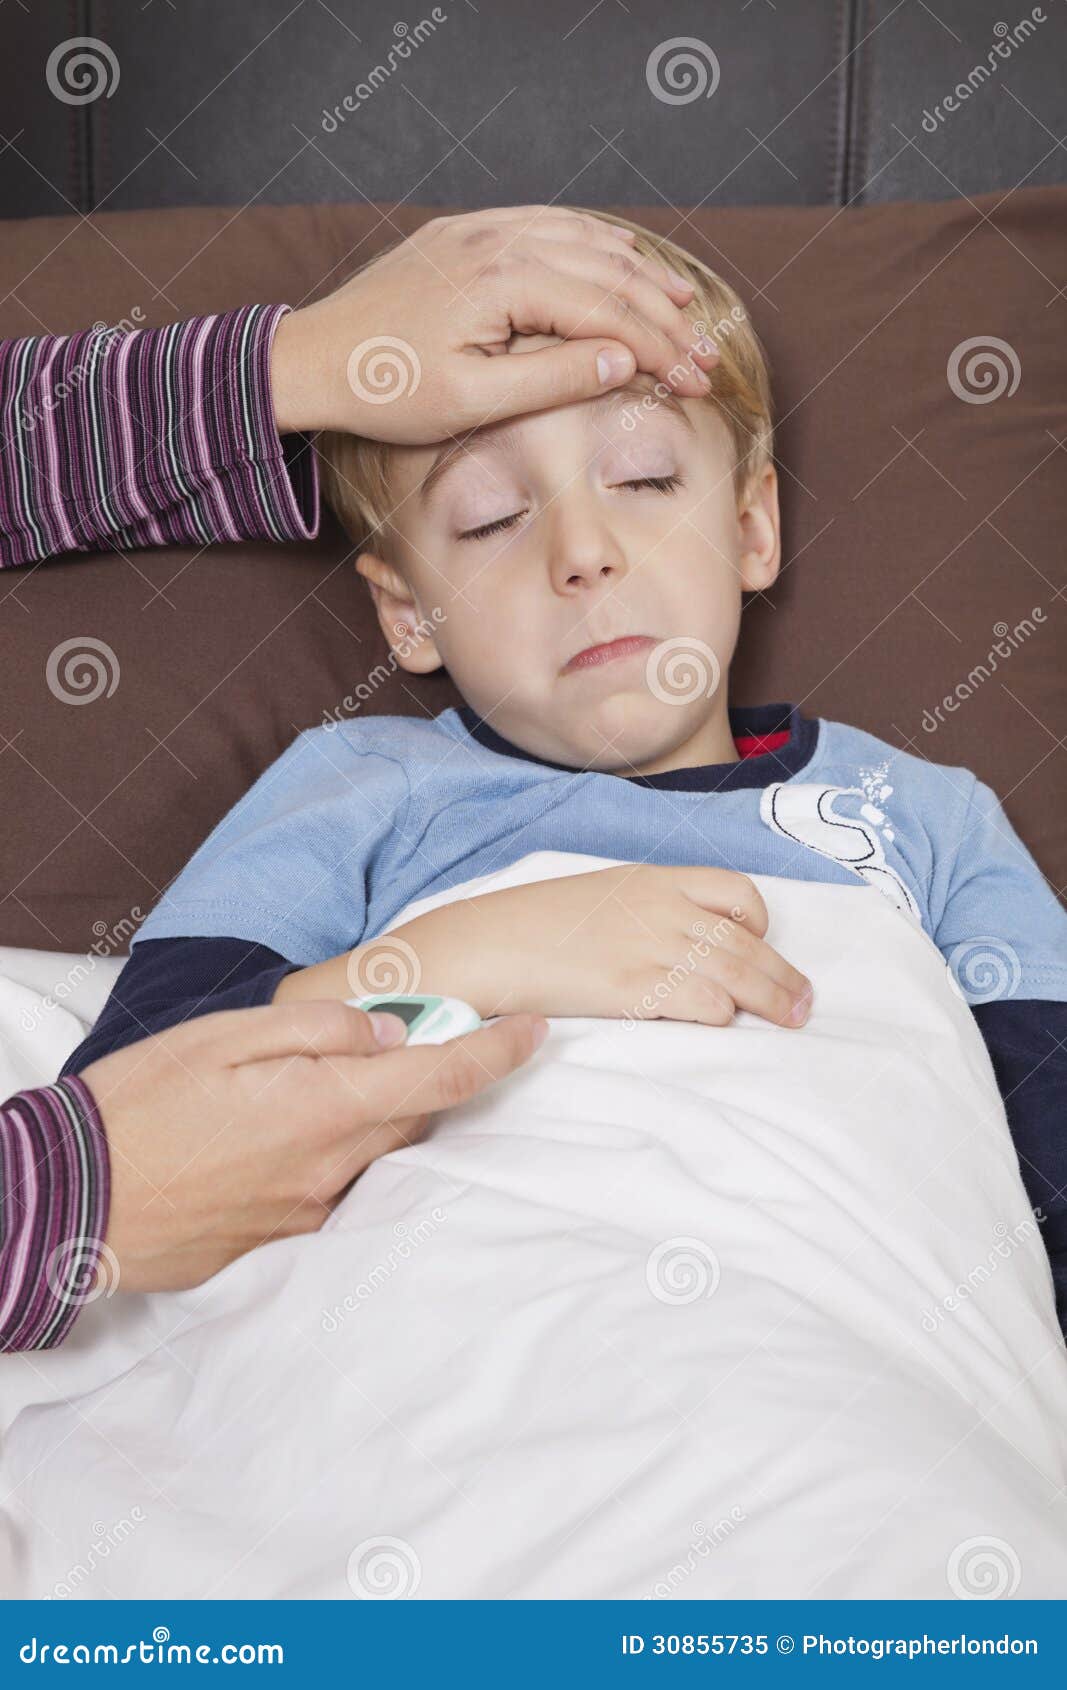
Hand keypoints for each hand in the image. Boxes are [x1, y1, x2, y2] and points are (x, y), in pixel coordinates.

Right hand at [79, 999, 547, 1292]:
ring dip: (381, 1119)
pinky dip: (339, 1157)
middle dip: (434, 1077)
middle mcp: (330, 1169)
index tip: (536, 1030)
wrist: (70, 1198)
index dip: (499, 1051)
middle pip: (416, 1118)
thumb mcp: (221, 1035)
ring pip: (378, 1156)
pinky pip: (337, 1191)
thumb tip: (387, 1031)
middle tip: (424, 1038)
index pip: (442, 1077)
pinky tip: (293, 1137)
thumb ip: (315, 1028)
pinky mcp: (281, 1241)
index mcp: (322, 1107)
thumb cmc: (137, 1105)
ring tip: (332, 1088)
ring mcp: (309, 1214)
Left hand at [269, 205, 717, 440]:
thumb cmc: (386, 391)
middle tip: (704, 356)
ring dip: (638, 274)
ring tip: (681, 305)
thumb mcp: (473, 402)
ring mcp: (481, 231)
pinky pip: (546, 226)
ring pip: (582, 241)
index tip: (698, 380)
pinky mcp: (465, 235)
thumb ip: (552, 379)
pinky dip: (592, 245)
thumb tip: (622, 362)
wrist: (314, 360)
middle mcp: (497, 241)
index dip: (661, 349)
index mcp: (503, 282)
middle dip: (663, 317)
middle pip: (606, 272)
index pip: (607, 312)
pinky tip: (617, 262)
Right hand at [354, 866, 813, 1029]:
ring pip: (737, 974)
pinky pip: (703, 1004)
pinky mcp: (635, 989)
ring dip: (772, 1001)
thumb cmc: (533, 927)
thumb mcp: (598, 897)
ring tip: (794, 1020)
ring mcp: (650, 948)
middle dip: (784, 976)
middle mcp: (662, 909)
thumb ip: (643, 912)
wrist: (486, 944)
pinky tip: (723, 1027)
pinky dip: (722, 1018)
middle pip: (747, 941)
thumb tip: (677, 942)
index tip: (760, 947)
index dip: (758, 923)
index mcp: (654, 880)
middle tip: (806, 1004)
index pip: (735, 890)